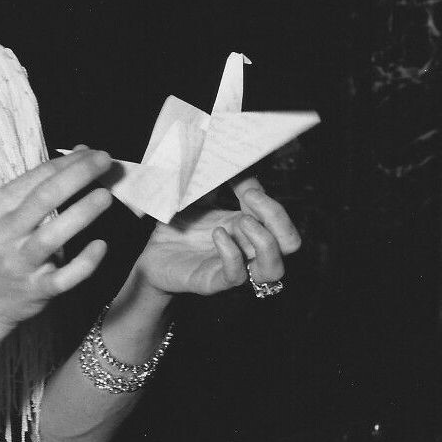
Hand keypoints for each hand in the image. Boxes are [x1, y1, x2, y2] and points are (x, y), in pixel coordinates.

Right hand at [0, 149, 113, 334]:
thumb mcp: (4, 215)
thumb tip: (80, 153)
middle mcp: (4, 234)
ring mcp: (19, 264)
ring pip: (52, 236)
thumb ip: (39, 186)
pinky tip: (101, 246)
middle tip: (106, 162)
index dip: (69, 161)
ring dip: (82, 213)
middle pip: (44, 198)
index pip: (37, 177)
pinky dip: (84, 262)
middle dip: (78, 175)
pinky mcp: (35, 290)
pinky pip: (63, 277)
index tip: (95, 153)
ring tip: (106, 196)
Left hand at [134, 177, 300, 298]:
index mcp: (246, 228)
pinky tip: (216, 234)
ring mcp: (232, 267)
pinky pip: (236, 275)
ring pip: (274, 269)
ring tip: (242, 221)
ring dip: (265, 242)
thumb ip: (215, 181)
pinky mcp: (212, 281)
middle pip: (290, 243)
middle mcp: (246, 250)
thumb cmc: (176, 228)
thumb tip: (229, 160)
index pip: (278, 218)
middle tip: (251, 197)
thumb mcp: (197, 197)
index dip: (267, 196)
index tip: (242, 179)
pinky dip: (231, 253)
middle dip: (278, 218)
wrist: (151, 256)